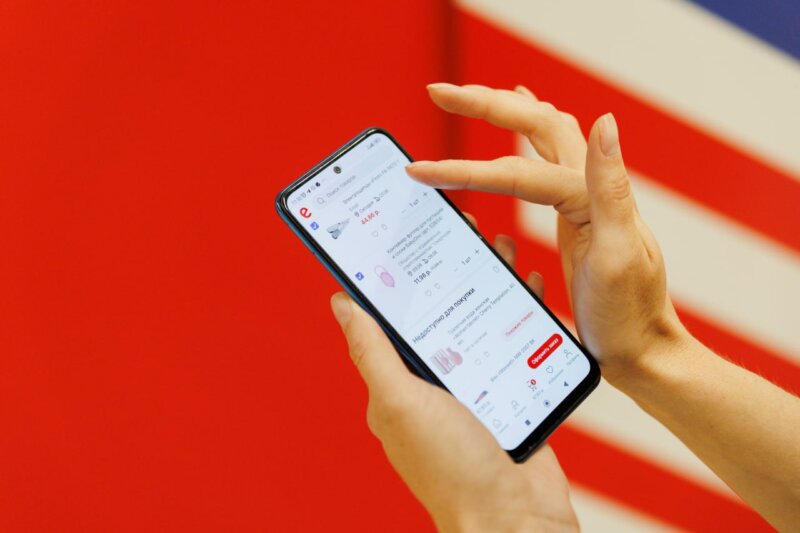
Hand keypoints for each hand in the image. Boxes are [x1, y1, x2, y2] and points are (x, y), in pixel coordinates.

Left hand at [330, 229, 577, 532]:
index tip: (400, 234)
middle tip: (460, 226)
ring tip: (496, 245)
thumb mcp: (401, 402)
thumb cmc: (452, 467)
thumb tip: (341, 303)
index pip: (389, 318)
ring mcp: (473, 386)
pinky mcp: (509, 392)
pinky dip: (518, 313)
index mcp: (399, 381)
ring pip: (477, 320)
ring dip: (486, 283)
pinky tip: (528, 286)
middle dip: (449, 268)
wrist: (515, 517)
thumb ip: (373, 353)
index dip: (393, 277)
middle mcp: (432, 382)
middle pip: (438, 311)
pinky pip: (510, 342)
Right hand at [406, 83, 688, 385]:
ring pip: (540, 136)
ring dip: (503, 111)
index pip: (515, 171)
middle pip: (533, 123)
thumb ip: (611, 189)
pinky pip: (543, 163)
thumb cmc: (627, 313)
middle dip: (483, 102)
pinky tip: (513, 140)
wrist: (641, 348)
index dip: (464, 168)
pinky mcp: (572, 216)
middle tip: (437, 92)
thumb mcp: (620, 255)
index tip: (418, 172)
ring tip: (470, 97)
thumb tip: (605, 121)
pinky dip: (524, 138)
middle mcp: (585, 188)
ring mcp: (579, 200)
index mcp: (588, 196)